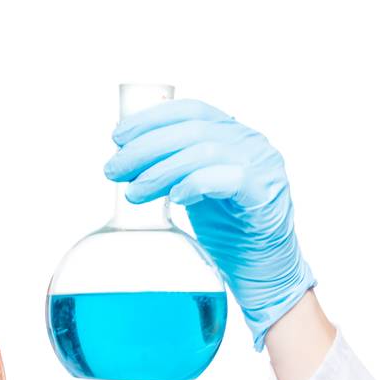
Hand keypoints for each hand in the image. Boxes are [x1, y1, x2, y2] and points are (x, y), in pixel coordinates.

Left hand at [104, 100, 315, 350]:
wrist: (263, 269)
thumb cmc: (229, 231)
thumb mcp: (196, 191)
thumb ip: (174, 170)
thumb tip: (127, 162)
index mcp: (232, 135)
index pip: (190, 110)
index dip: (151, 118)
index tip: (118, 137)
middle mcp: (250, 142)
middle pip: (191, 129)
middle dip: (145, 148)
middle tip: (113, 170)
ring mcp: (262, 166)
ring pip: (204, 151)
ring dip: (161, 170)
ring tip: (134, 192)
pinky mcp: (265, 194)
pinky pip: (229, 178)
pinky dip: (196, 183)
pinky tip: (175, 197)